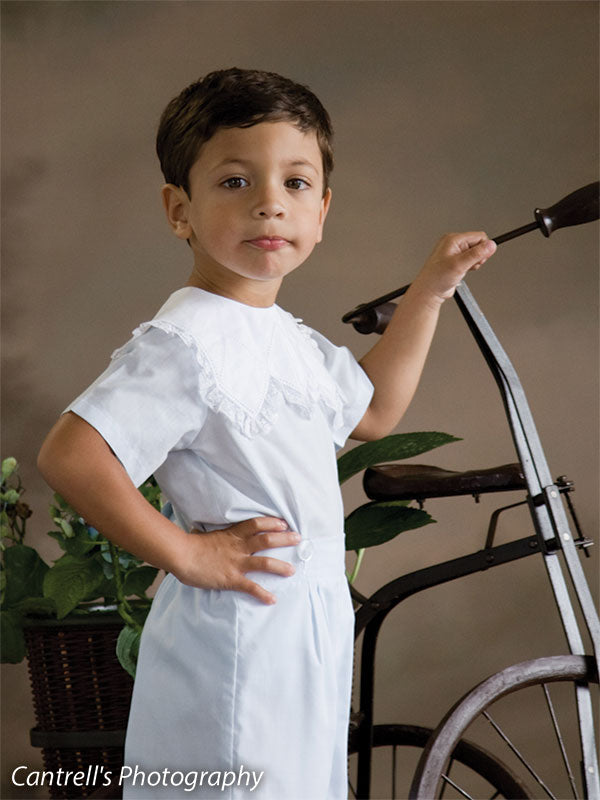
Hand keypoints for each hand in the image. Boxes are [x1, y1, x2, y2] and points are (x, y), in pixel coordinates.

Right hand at [171, 517, 299, 603]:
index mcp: (232, 534)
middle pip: (267, 540)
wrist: (181, 555)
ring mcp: (236, 562)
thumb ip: (216, 535)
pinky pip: (250, 587)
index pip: (256, 524)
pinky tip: (273, 600)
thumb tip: (206, 531)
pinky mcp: (231, 579)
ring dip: (280, 567)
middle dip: (285, 539)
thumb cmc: (191, 545)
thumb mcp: (207, 534)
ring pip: (264, 563)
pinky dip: (263, 594)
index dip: (272, 523)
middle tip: (298, 539)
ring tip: (292, 570)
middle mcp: (238, 546)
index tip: (283, 523)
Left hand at [410, 232, 496, 304]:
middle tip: (468, 265)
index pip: (479, 236)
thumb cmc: (436, 278)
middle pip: (478, 245)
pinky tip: (462, 272)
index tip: (480, 259)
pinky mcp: (456, 261)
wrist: (429, 291)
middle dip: (478, 257)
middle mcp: (454, 243)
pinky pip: (470, 260)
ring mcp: (455, 252)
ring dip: (474, 263)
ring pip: (475, 253)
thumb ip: (477, 254)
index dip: (483, 248)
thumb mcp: (459, 265)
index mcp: (453, 239)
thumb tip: (491, 245)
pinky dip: (470, 266)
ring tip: (463, 269)